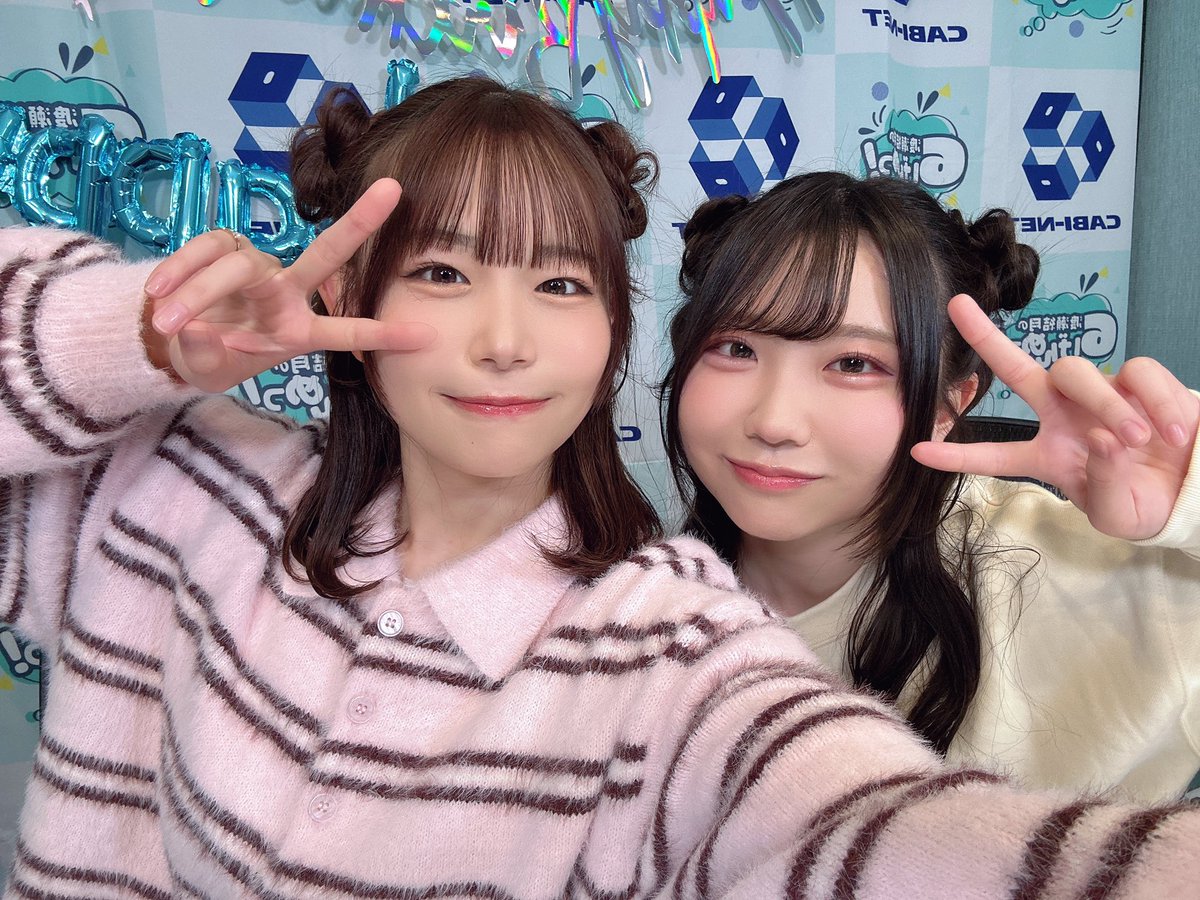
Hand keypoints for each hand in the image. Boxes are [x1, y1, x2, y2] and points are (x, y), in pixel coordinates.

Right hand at [143, 178, 433, 392]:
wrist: (175, 342)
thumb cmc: (212, 358)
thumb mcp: (213, 369)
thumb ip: (209, 354)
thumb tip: (199, 330)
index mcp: (298, 331)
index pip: (345, 332)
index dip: (382, 336)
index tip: (427, 336)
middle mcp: (286, 293)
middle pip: (326, 255)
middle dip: (359, 224)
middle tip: (393, 191)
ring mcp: (257, 268)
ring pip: (239, 264)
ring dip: (199, 292)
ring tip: (167, 322)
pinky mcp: (222, 248)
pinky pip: (203, 251)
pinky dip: (178, 272)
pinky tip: (157, 296)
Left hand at [911, 294, 1199, 540]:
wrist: (1194, 495)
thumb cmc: (1143, 504)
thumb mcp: (1116, 512)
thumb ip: (1104, 482)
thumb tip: (1102, 439)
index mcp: (1048, 454)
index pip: (995, 454)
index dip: (958, 457)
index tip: (916, 452)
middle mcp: (1065, 416)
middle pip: (1019, 369)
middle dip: (984, 337)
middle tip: (955, 308)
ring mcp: (1101, 395)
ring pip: (1081, 372)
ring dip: (1109, 406)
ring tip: (1142, 441)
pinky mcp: (1144, 382)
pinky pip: (1141, 374)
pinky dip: (1159, 401)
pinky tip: (1175, 432)